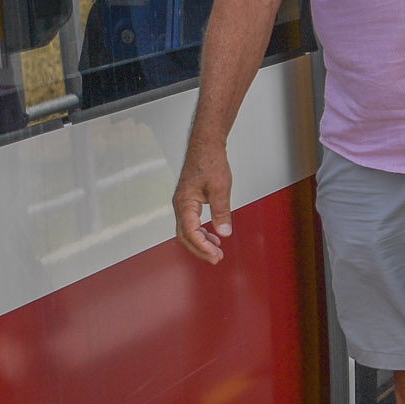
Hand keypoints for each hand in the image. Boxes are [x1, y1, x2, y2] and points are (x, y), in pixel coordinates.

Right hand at [173, 141, 233, 263]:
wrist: (206, 145)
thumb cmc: (210, 161)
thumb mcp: (220, 188)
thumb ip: (222, 212)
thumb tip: (224, 233)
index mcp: (185, 202)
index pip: (190, 231)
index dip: (202, 246)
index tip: (215, 255)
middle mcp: (180, 204)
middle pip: (185, 235)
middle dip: (200, 249)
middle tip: (216, 258)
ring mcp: (183, 203)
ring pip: (187, 230)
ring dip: (201, 242)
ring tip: (217, 250)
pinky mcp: (188, 201)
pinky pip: (191, 222)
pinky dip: (201, 232)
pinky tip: (213, 236)